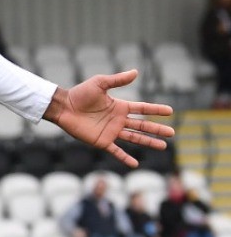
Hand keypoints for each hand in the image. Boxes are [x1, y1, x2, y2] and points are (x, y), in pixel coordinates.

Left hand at [43, 71, 173, 168]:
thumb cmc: (80, 94)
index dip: (156, 110)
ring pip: (134, 138)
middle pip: (143, 125)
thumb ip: (117, 80)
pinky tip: (135, 164)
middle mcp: (118, 120)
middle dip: (157, 129)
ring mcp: (111, 131)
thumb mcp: (100, 83)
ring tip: (163, 146)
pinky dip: (125, 158)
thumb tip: (136, 72)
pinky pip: (116, 151)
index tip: (170, 111)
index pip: (142, 109)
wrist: (64, 107)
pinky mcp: (102, 141)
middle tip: (172, 133)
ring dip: (148, 142)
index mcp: (120, 106)